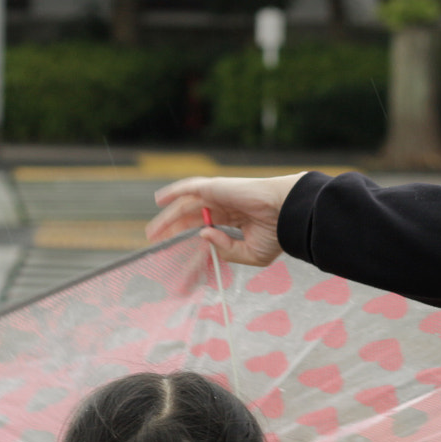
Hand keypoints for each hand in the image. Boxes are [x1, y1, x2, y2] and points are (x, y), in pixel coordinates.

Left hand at [147, 173, 305, 266]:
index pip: (207, 226)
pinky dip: (173, 191)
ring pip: (187, 206)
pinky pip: (188, 188)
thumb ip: (226, 250)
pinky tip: (158, 200)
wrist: (287, 214)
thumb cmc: (277, 233)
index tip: (178, 250)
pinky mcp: (214, 188)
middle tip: (156, 239)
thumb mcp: (250, 253)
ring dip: (168, 218)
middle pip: (192, 216)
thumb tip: (203, 235)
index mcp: (237, 219)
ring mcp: (220, 195)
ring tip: (152, 231)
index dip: (192, 236)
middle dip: (173, 228)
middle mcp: (226, 205)